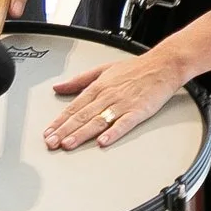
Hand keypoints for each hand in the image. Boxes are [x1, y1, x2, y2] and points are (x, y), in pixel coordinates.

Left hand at [44, 50, 186, 150]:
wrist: (162, 65)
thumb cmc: (136, 68)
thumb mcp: (103, 69)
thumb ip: (79, 80)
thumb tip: (59, 87)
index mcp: (98, 87)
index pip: (73, 107)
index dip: (59, 121)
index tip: (48, 133)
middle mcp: (107, 96)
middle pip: (82, 116)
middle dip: (64, 131)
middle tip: (52, 143)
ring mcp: (122, 104)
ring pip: (98, 121)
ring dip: (82, 134)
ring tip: (69, 144)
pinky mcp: (138, 111)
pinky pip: (123, 124)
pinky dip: (113, 133)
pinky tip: (103, 141)